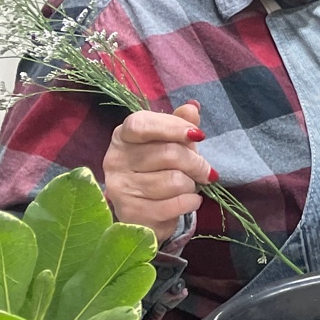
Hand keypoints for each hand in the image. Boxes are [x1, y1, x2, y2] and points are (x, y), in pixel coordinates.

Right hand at [103, 102, 210, 240]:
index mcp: (123, 136)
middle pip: (168, 153)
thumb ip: (180, 124)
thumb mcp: (172, 142)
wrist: (149, 211)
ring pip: (173, 181)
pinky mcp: (130, 213)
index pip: (141, 124)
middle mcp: (114, 160)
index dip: (173, 127)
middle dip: (196, 163)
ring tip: (188, 186)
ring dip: (191, 185)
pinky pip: (174, 205)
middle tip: (205, 171)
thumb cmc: (162, 169)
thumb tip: (192, 107)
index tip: (198, 135)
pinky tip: (188, 201)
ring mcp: (119, 188)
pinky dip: (190, 202)